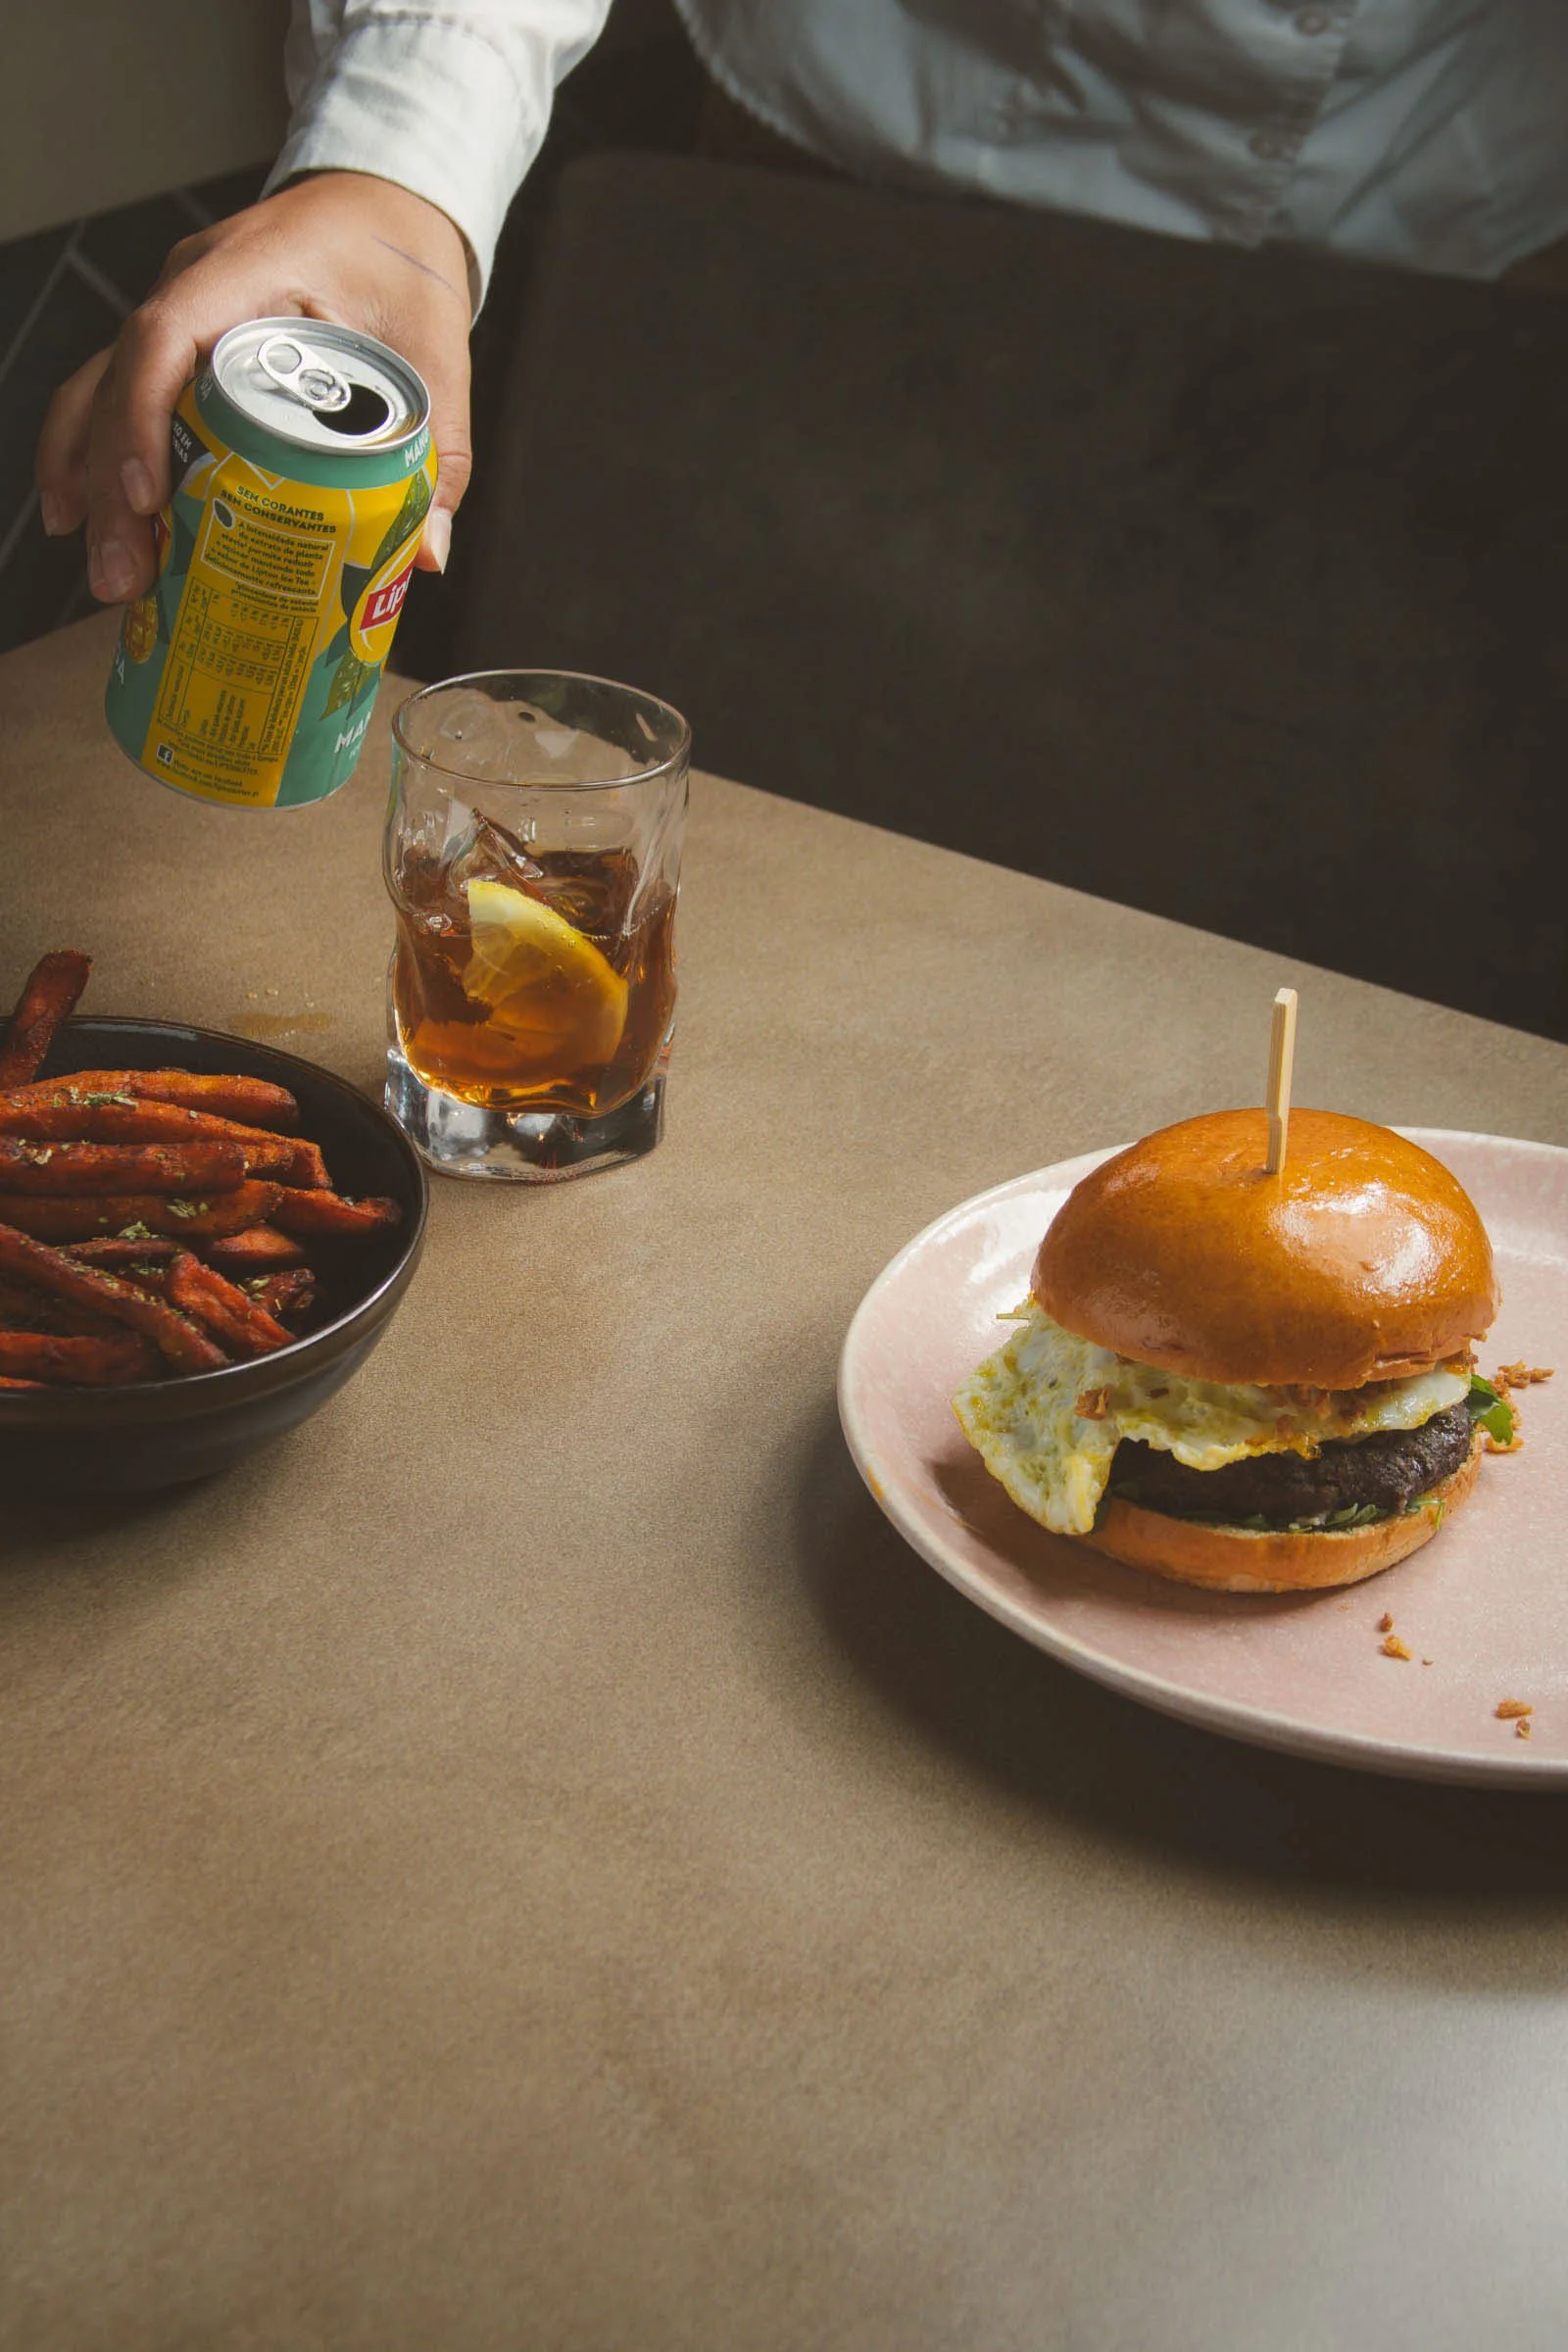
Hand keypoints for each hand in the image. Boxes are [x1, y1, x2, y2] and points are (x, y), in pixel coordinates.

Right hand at [35, 172, 472, 603]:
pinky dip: (104, 458)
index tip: (147, 497)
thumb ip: (437, 455)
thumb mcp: (438, 357)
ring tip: (110, 570)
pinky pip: (122, 395)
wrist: (388, 208)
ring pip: (103, 391)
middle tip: (123, 575)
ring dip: (92, 479)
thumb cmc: (406, 269)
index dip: (143, 418)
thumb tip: (424, 557)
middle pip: (118, 381)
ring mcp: (180, 310)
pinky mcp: (182, 342)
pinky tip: (100, 522)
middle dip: (109, 485)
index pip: (165, 335)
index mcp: (252, 270)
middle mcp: (195, 285)